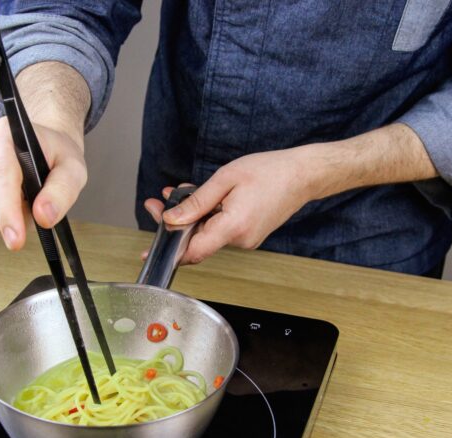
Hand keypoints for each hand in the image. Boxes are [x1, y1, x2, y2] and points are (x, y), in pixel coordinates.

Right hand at [0, 116, 86, 249]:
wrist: (47, 145)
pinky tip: (16, 201)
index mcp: (8, 135)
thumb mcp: (74, 170)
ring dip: (10, 217)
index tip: (16, 240)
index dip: (8, 212)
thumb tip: (44, 217)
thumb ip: (62, 192)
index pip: (2, 179)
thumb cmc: (59, 155)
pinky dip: (1, 215)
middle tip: (41, 210)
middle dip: (18, 217)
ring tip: (30, 200)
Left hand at [143, 145, 320, 263]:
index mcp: (234, 227)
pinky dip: (207, 216)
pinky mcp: (249, 235)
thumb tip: (171, 219)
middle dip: (174, 223)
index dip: (169, 251)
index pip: (194, 251)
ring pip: (208, 233)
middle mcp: (240, 240)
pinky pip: (220, 229)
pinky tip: (201, 197)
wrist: (302, 176)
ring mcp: (246, 240)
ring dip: (191, 216)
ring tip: (178, 191)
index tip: (149, 250)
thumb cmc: (269, 172)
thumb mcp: (225, 179)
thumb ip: (196, 202)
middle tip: (155, 203)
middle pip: (197, 241)